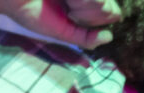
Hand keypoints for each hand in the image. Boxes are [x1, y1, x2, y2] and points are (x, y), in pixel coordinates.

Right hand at [2, 0, 121, 48]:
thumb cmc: (30, 10)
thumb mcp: (62, 31)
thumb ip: (86, 38)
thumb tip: (109, 36)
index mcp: (85, 1)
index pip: (113, 12)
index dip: (95, 19)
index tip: (72, 17)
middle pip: (110, 8)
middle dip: (87, 14)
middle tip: (64, 7)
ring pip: (102, 2)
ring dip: (80, 5)